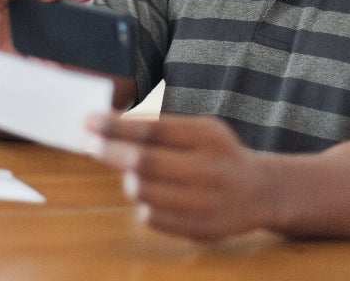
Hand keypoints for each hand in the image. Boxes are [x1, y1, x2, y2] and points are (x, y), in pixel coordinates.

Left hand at [89, 113, 273, 241]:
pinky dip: (144, 203)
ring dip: (128, 179)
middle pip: (144, 162)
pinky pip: (150, 216)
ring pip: (142, 191)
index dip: (117, 125)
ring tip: (133, 172)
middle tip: (91, 144)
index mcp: (209, 137)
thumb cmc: (219, 154)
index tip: (90, 120)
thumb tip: (113, 122)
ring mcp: (204, 203)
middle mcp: (209, 170)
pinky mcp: (198, 230)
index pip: (153, 130)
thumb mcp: (202, 129)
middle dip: (110, 151)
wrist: (260, 192)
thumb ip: (163, 126)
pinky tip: (155, 195)